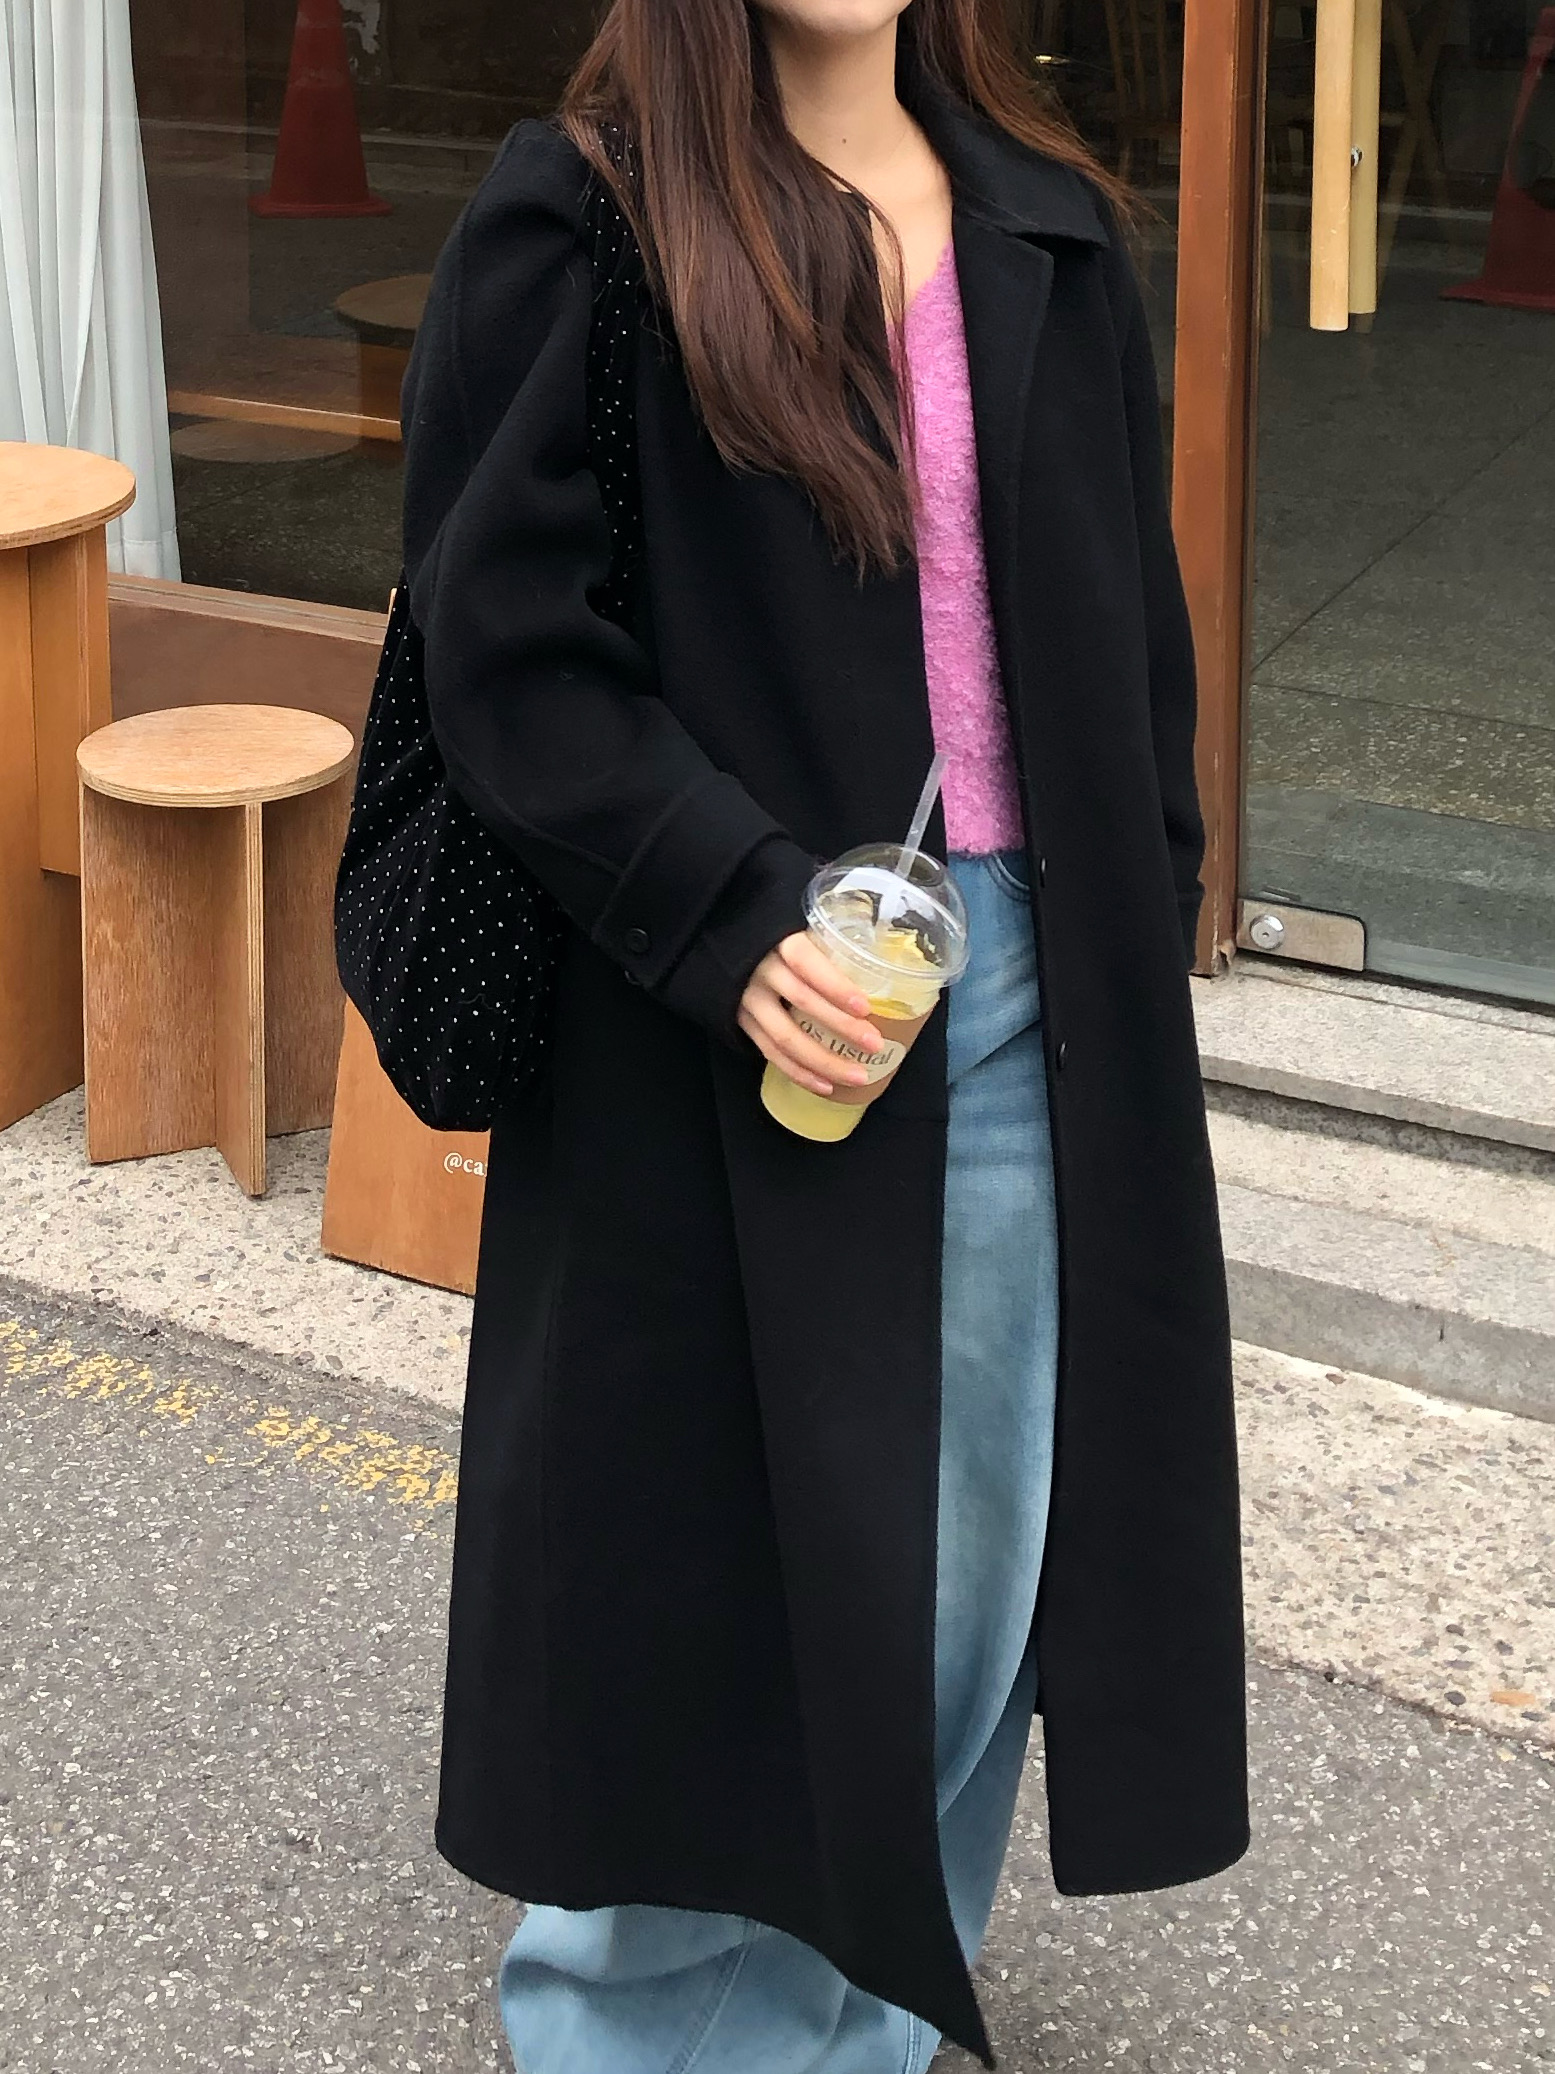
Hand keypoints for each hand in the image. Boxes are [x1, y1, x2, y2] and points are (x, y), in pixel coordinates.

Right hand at [738, 933, 884, 1096]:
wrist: (722, 945)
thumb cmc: (776, 936)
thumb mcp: (799, 929)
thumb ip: (829, 945)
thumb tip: (881, 966)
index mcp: (778, 942)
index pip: (807, 963)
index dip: (835, 986)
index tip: (865, 1007)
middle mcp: (760, 971)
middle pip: (802, 1002)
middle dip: (841, 1026)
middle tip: (874, 1044)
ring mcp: (748, 1000)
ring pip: (786, 1037)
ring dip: (824, 1061)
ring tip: (857, 1076)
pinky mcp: (742, 1022)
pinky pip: (771, 1053)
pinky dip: (799, 1073)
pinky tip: (826, 1085)